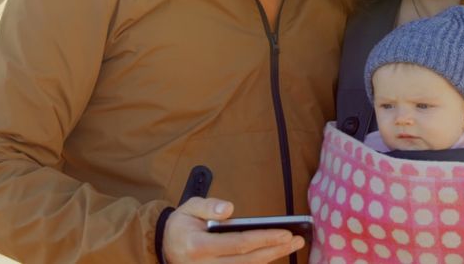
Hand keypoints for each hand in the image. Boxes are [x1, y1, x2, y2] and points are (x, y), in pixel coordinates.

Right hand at [162, 197, 303, 262]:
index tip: (286, 232)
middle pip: (248, 261)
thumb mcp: (188, 207)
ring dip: (271, 258)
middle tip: (297, 240)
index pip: (239, 244)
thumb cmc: (182, 224)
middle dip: (275, 250)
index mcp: (198, 247)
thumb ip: (208, 206)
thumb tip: (229, 209)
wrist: (165, 246)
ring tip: (291, 245)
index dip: (264, 239)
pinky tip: (274, 254)